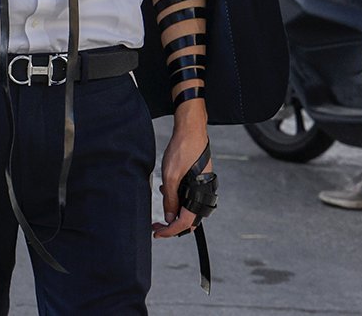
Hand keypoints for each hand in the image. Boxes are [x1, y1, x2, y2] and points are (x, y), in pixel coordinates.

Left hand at [154, 104, 209, 238]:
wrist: (191, 129)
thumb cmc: (182, 149)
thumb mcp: (170, 176)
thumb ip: (170, 199)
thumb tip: (169, 218)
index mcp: (198, 195)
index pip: (184, 224)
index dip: (169, 231)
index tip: (157, 232)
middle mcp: (204, 194)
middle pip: (188, 220)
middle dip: (172, 225)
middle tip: (157, 225)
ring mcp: (202, 187)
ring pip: (188, 209)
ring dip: (174, 212)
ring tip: (160, 207)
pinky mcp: (199, 180)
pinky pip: (189, 197)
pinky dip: (178, 200)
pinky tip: (167, 191)